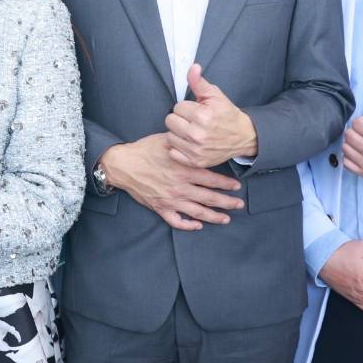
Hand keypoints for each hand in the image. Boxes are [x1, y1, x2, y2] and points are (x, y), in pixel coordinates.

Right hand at [100, 134, 242, 231]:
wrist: (123, 164)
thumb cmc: (144, 150)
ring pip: (197, 212)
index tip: (237, 186)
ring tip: (226, 218)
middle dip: (227, 202)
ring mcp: (170, 200)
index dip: (226, 184)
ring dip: (214, 216)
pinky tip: (198, 225)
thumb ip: (184, 142)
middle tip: (239, 204)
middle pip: (209, 198)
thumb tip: (198, 137)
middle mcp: (180, 187)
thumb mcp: (166, 140)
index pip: (211, 179)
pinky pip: (176, 221)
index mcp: (184, 170)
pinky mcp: (160, 207)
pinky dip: (188, 225)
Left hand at [165, 65, 258, 167]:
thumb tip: (192, 67)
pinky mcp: (195, 161)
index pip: (177, 107)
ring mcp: (197, 150)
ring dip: (178, 133)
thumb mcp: (215, 95)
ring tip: (191, 131)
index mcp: (203, 116)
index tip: (195, 111)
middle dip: (180, 119)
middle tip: (192, 121)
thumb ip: (199, 82)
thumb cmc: (227, 115)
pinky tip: (189, 143)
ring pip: (170, 136)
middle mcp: (198, 134)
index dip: (186, 107)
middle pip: (170, 121)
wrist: (243, 137)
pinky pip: (173, 152)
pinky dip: (179, 148)